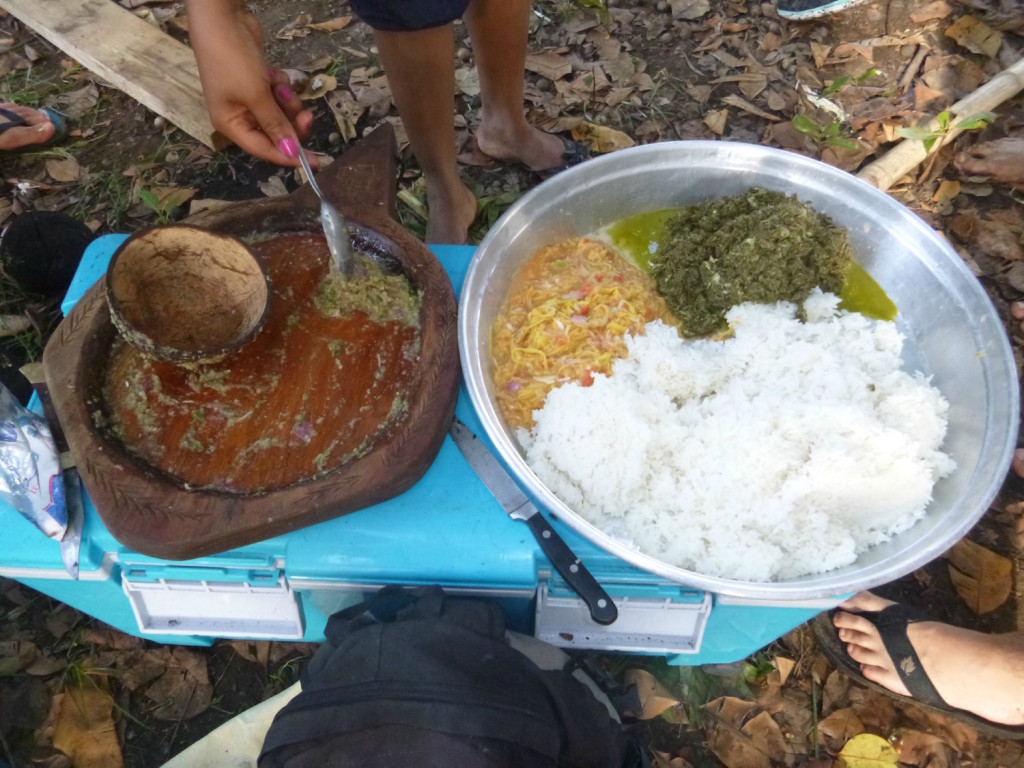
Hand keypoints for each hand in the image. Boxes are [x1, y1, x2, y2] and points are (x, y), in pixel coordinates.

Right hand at [185, 0, 314, 166]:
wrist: (222, 17)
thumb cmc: (232, 59)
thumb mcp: (256, 95)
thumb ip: (276, 125)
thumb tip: (290, 152)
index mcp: (231, 124)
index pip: (264, 150)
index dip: (289, 156)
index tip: (316, 161)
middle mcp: (239, 115)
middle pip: (276, 132)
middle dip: (292, 122)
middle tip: (307, 114)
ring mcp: (249, 98)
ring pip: (281, 112)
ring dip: (287, 100)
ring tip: (280, 85)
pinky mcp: (258, 82)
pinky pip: (279, 94)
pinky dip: (281, 85)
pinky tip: (273, 72)